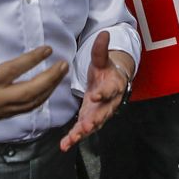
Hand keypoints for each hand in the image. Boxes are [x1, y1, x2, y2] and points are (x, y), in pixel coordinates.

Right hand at [0, 29, 68, 121]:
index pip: (13, 70)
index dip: (31, 59)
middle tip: (63, 65)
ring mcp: (3, 110)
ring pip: (32, 102)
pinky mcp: (7, 115)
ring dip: (50, 88)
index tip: (48, 49)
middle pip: (29, 91)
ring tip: (61, 73)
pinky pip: (29, 108)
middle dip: (49, 79)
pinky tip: (51, 87)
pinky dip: (43, 97)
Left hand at [59, 31, 133, 151]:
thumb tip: (103, 33)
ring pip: (93, 124)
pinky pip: (82, 130)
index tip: (96, 95)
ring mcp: (99, 113)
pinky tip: (64, 145)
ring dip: (83, 132)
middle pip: (103, 113)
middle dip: (94, 120)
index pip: (110, 90)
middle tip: (86, 125)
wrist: (112, 83)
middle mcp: (108, 103)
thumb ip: (101, 49)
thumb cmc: (107, 71)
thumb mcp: (102, 59)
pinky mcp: (89, 120)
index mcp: (113, 86)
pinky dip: (74, 138)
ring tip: (72, 138)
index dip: (104, 93)